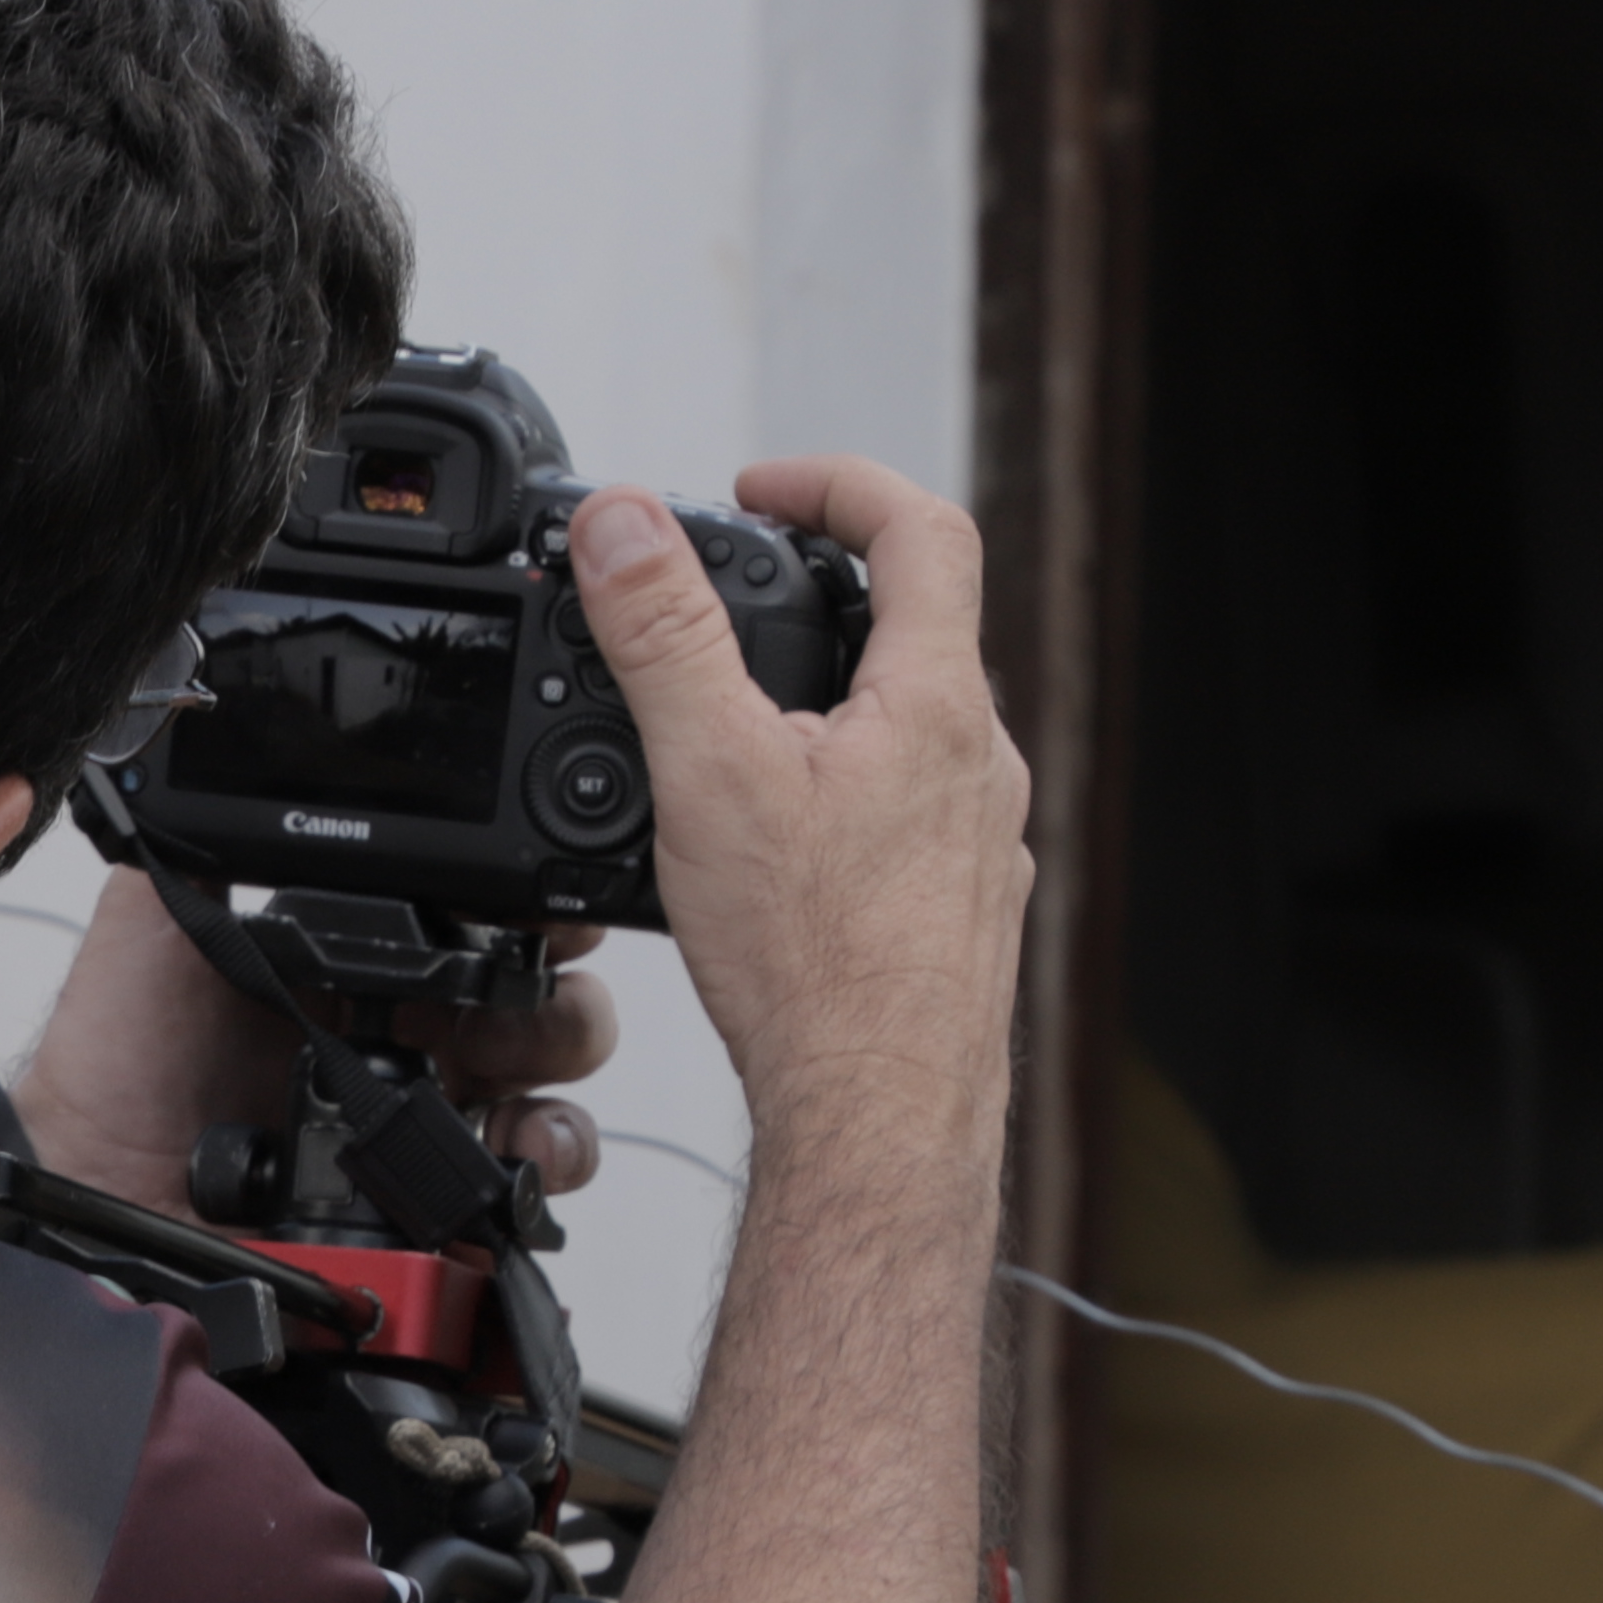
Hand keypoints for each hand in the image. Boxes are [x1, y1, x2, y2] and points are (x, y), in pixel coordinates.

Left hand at [5, 869, 618, 1210]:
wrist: (98, 1189)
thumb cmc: (117, 1057)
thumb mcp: (160, 919)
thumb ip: (209, 833)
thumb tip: (231, 730)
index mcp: (363, 959)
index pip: (483, 916)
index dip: (528, 902)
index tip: (540, 888)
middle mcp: (410, 1033)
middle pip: (543, 990)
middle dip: (556, 982)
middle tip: (510, 987)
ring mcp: (430, 1118)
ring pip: (554, 1075)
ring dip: (562, 1058)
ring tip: (508, 1067)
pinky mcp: (435, 1202)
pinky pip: (528, 1178)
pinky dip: (549, 1159)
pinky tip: (516, 1147)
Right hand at [568, 459, 1031, 1151]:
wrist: (875, 1118)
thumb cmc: (814, 968)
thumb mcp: (708, 772)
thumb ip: (663, 635)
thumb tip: (622, 525)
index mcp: (937, 705)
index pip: (918, 529)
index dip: (835, 484)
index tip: (761, 489)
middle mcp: (980, 766)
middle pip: (916, 630)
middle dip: (817, 599)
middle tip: (729, 605)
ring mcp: (976, 845)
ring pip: (908, 733)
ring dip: (828, 706)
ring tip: (733, 737)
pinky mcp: (955, 915)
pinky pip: (902, 820)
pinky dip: (838, 801)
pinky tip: (774, 856)